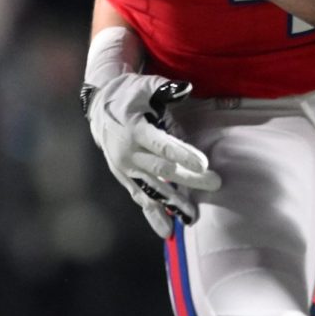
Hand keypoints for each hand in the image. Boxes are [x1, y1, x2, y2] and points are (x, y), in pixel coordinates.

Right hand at [83, 75, 221, 236]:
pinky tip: (167, 230)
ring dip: (172, 204)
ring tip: (192, 218)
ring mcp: (125, 168)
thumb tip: (187, 88)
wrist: (99, 109)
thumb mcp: (146, 85)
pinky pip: (140, 197)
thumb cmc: (131, 95)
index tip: (204, 165)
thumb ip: (167, 89)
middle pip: (162, 169)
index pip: (163, 145)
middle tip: (215, 183)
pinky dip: (153, 214)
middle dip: (189, 179)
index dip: (183, 155)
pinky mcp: (124, 178)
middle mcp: (128, 152)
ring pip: (151, 189)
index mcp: (134, 129)